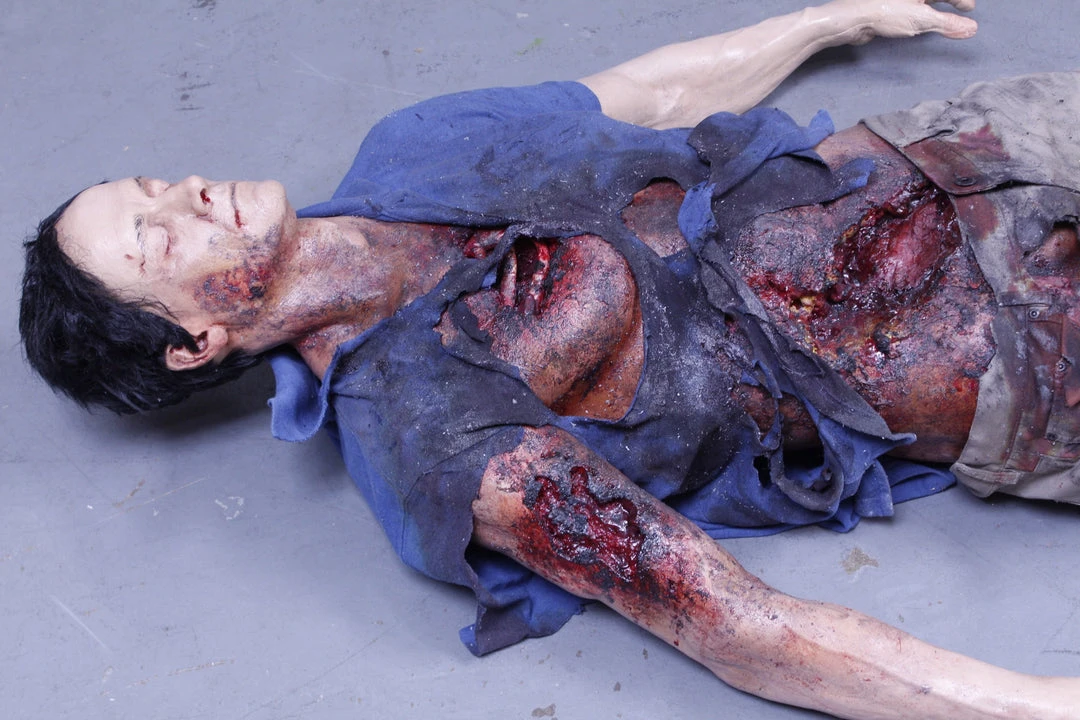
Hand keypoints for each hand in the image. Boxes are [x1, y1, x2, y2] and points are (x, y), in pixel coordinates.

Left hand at [829, 0, 977, 43]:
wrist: (852, 19)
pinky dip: (922, 11)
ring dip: (937, 7)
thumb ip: (947, 23)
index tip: (969, 8)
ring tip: (946, 17)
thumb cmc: (884, 12)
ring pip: (924, 0)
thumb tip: (970, 28)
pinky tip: (923, 20)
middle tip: (964, 8)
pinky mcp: (889, 4)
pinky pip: (912, 6)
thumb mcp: (921, 20)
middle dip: (950, 0)